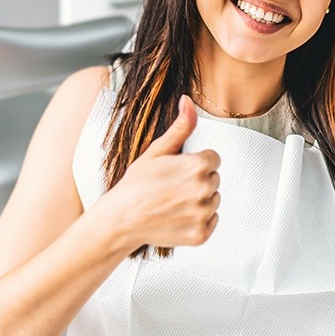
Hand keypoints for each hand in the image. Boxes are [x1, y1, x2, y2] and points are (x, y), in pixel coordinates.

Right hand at [108, 95, 220, 251]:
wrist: (121, 219)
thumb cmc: (136, 185)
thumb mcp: (157, 150)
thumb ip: (181, 126)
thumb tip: (187, 101)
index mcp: (197, 165)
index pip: (213, 159)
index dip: (194, 163)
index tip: (177, 170)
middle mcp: (204, 190)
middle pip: (214, 178)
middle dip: (197, 180)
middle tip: (172, 187)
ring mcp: (203, 214)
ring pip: (214, 200)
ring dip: (199, 201)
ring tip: (173, 201)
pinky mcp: (201, 234)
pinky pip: (212, 221)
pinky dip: (198, 220)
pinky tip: (178, 216)